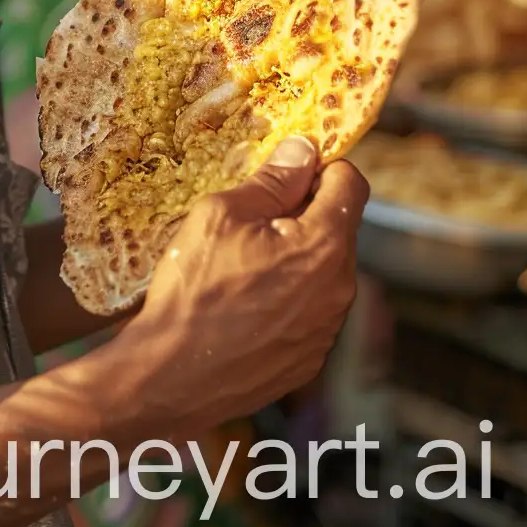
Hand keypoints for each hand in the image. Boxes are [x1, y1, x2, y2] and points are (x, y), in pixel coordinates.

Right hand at [114, 138, 365, 435]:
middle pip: (336, 229)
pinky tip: (244, 303)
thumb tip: (304, 150)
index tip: (290, 167)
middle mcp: (340, 290)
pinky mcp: (310, 359)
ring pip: (322, 271)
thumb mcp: (223, 215)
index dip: (323, 166)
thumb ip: (272, 182)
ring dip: (294, 257)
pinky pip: (309, 310)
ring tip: (241, 266)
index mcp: (323, 246)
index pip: (351, 184)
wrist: (174, 375)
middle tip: (250, 218)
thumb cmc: (195, 287)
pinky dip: (287, 297)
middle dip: (302, 214)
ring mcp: (327, 330)